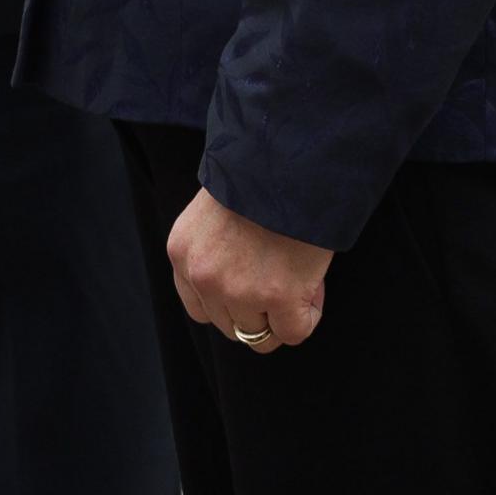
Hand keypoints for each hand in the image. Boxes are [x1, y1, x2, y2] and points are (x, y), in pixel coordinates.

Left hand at [166, 187, 330, 353]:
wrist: (289, 159)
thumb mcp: (214, 213)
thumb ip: (215, 251)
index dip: (232, 302)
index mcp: (182, 252)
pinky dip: (308, 316)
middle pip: (229, 325)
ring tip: (299, 279)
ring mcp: (238, 290)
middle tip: (282, 279)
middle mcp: (203, 276)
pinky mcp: (277, 297)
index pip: (200, 307)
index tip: (255, 284)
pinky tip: (314, 286)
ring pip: (258, 336)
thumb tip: (241, 287)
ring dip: (281, 315)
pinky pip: (293, 332)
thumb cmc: (260, 177)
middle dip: (258, 310)